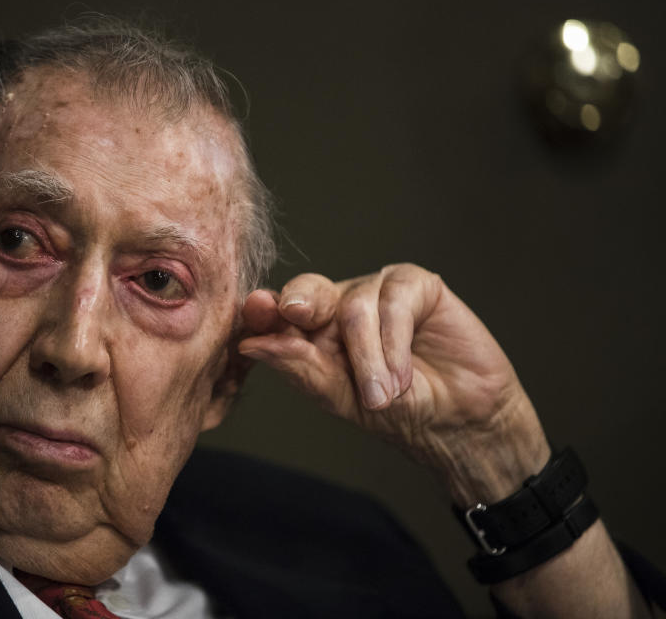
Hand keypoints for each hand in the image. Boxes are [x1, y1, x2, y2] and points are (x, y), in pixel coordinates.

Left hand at [239, 264, 549, 504]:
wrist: (458, 423)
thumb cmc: (396, 412)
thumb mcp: (340, 397)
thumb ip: (300, 368)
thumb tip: (250, 344)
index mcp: (312, 329)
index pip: (279, 312)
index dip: (264, 310)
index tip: (254, 312)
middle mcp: (340, 303)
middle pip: (308, 291)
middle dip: (300, 304)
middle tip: (295, 313)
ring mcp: (378, 291)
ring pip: (353, 306)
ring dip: (367, 358)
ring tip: (383, 397)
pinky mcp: (417, 286)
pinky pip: (394, 302)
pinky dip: (394, 343)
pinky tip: (402, 377)